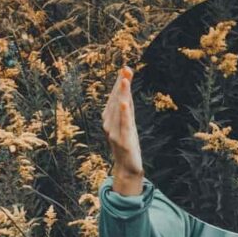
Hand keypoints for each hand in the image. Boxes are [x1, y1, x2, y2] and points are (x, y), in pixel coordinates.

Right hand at [103, 66, 143, 191]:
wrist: (127, 168)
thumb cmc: (127, 143)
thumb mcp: (128, 123)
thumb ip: (128, 105)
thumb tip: (126, 84)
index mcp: (110, 118)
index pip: (116, 97)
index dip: (120, 83)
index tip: (126, 68)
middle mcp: (109, 123)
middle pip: (116, 101)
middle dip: (121, 85)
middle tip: (126, 69)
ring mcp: (114, 132)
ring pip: (118, 110)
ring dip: (122, 95)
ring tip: (125, 81)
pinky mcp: (122, 140)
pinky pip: (123, 125)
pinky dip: (123, 114)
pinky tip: (125, 104)